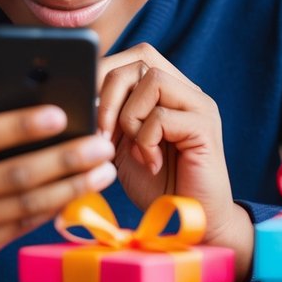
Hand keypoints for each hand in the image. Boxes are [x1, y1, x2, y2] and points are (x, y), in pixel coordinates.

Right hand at [0, 65, 116, 281]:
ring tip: (103, 171)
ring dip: (70, 188)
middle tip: (101, 145)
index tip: (60, 114)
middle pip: (16, 174)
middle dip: (65, 159)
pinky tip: (77, 193)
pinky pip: (19, 229)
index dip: (22, 125)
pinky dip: (50, 210)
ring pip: (25, 205)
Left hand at [97, 43, 252, 281]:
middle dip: (110, 94)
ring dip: (129, 117)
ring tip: (135, 150)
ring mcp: (199, 106)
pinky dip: (146, 141)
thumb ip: (107, 117)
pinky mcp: (205, 126)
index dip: (105, 74)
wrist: (192, 225)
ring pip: (151, 80)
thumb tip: (76, 94)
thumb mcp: (120, 145)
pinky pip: (162, 115)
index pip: (134, 56)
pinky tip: (152, 163)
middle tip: (103, 134)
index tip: (88, 111)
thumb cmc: (155, 186)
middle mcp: (187, 91)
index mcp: (168, 91)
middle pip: (141, 59)